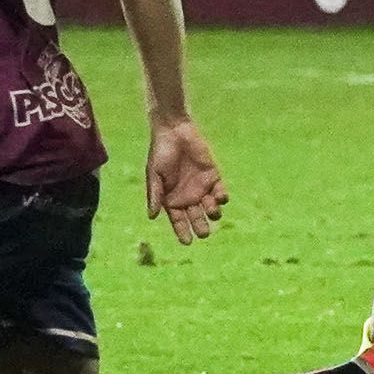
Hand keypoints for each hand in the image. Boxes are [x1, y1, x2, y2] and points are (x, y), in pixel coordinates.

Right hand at [144, 118, 228, 244]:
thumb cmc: (160, 153)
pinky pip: (220, 193)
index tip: (187, 242)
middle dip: (201, 227)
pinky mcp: (213, 177)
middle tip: (204, 233)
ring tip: (212, 212)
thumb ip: (155, 194)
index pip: (178, 222)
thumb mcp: (154, 174)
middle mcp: (188, 198)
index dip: (183, 232)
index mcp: (172, 200)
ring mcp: (202, 188)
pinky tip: (220, 198)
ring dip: (213, 213)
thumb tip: (152, 217)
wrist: (174, 131)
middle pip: (197, 219)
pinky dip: (222, 197)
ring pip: (211, 208)